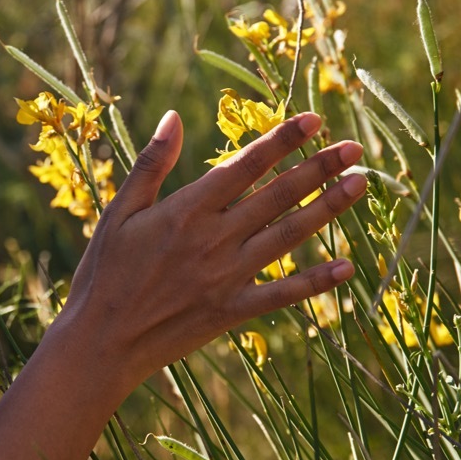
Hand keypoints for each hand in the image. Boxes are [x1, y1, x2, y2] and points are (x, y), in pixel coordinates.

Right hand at [54, 110, 364, 387]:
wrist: (100, 342)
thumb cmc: (103, 273)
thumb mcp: (118, 212)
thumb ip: (151, 164)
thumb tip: (174, 117)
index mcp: (186, 209)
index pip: (246, 165)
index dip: (282, 140)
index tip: (315, 119)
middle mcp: (214, 239)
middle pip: (277, 195)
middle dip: (319, 168)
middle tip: (354, 147)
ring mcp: (227, 277)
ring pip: (288, 235)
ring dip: (328, 209)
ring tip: (361, 185)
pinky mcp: (232, 311)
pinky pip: (283, 294)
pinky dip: (316, 282)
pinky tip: (348, 267)